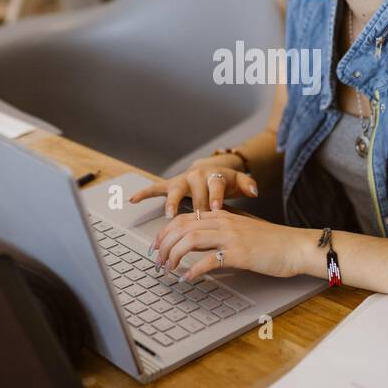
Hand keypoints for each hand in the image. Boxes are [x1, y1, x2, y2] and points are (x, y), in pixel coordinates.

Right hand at [129, 156, 257, 216]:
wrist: (212, 169)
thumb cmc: (226, 181)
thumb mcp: (240, 182)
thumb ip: (248, 185)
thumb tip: (254, 191)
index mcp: (213, 177)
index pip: (215, 187)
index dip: (215, 197)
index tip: (215, 207)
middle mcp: (196, 177)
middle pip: (194, 192)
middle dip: (194, 205)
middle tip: (194, 218)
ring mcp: (182, 181)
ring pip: (174, 190)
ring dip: (171, 202)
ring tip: (168, 213)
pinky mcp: (170, 185)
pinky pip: (155, 189)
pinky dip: (144, 193)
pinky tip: (133, 200)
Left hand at [151, 209, 304, 280]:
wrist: (296, 246)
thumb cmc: (272, 242)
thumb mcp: (243, 229)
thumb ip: (221, 231)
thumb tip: (200, 240)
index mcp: (223, 215)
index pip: (184, 218)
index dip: (165, 231)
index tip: (156, 245)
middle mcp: (224, 222)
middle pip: (181, 227)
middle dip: (164, 244)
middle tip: (156, 260)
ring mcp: (231, 237)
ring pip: (189, 240)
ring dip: (173, 256)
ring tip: (168, 269)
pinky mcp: (238, 254)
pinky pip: (208, 261)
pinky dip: (193, 271)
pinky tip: (187, 278)